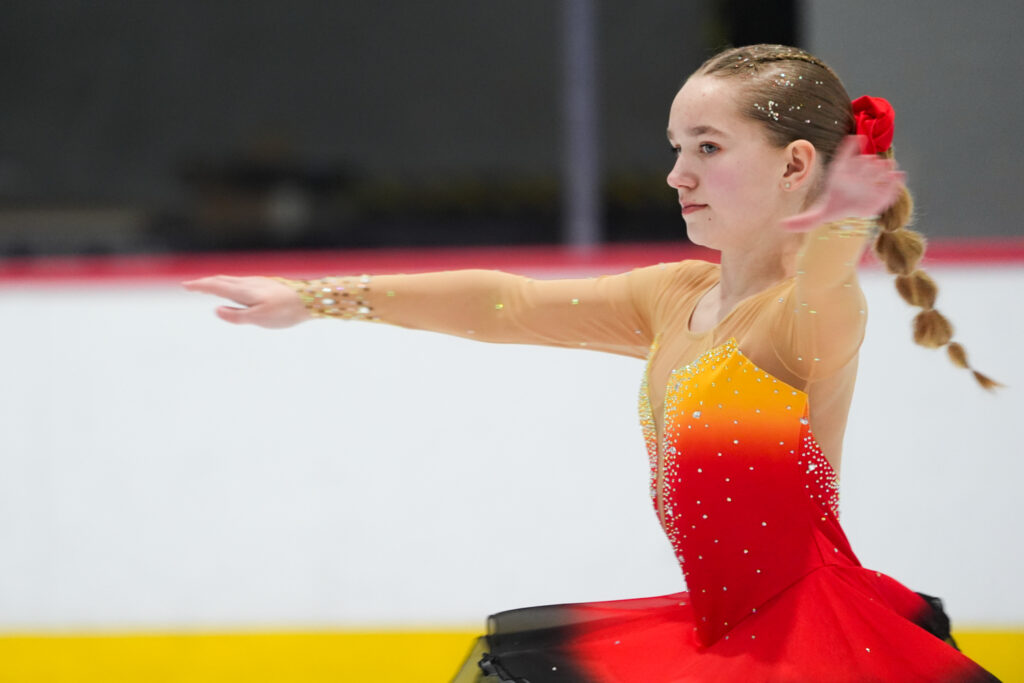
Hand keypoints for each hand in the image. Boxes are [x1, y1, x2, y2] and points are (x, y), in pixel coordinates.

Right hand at [182, 275, 309, 327]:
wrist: (310, 299)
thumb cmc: (285, 312)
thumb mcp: (259, 319)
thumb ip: (237, 316)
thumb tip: (216, 310)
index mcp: (244, 291)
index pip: (216, 287)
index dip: (200, 286)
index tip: (185, 285)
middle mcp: (249, 283)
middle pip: (222, 280)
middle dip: (205, 282)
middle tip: (191, 285)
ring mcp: (258, 282)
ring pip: (232, 279)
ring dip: (217, 282)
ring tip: (208, 286)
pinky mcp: (266, 284)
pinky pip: (241, 281)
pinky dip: (230, 283)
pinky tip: (235, 289)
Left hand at [780, 135, 906, 231]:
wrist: (851, 211)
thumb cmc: (834, 206)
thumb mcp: (817, 216)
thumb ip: (802, 221)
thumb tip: (781, 226)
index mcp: (841, 173)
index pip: (845, 156)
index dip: (849, 147)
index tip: (855, 139)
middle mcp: (859, 172)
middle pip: (864, 162)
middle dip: (868, 163)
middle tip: (870, 164)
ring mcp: (873, 178)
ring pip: (880, 167)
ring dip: (883, 167)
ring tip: (886, 168)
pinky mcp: (885, 189)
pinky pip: (893, 180)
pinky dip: (896, 178)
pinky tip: (898, 176)